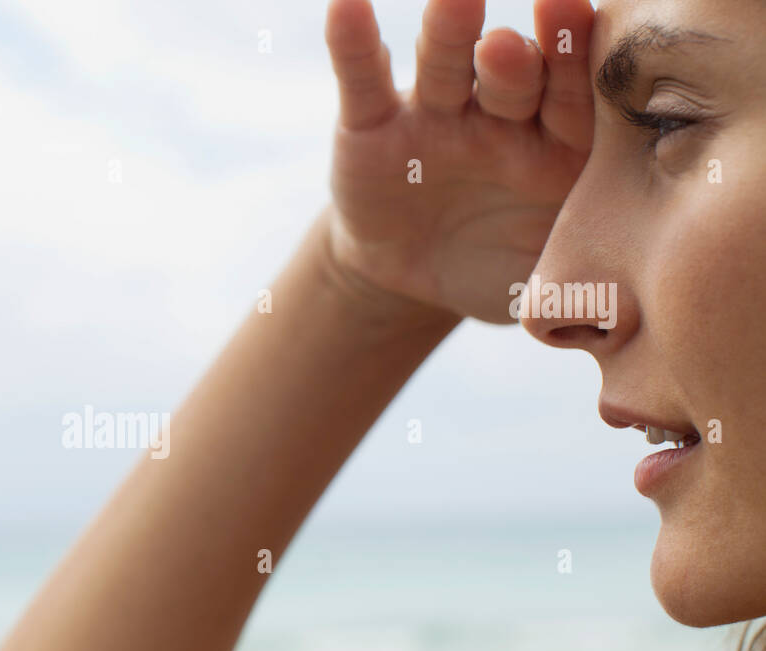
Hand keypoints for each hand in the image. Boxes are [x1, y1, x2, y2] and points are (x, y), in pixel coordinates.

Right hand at [324, 0, 594, 324]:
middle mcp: (499, 117)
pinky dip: (352, 45)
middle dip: (517, 57)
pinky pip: (362, 79)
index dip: (578, 68)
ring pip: (444, 66)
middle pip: (513, 75)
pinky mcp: (372, 124)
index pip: (573, 101)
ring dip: (447, 33)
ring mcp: (435, 115)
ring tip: (452, 2)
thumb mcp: (536, 283)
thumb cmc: (493, 268)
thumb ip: (574, 278)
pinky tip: (345, 8)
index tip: (583, 26)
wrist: (412, 276)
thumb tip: (618, 306)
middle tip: (513, 46)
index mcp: (554, 146)